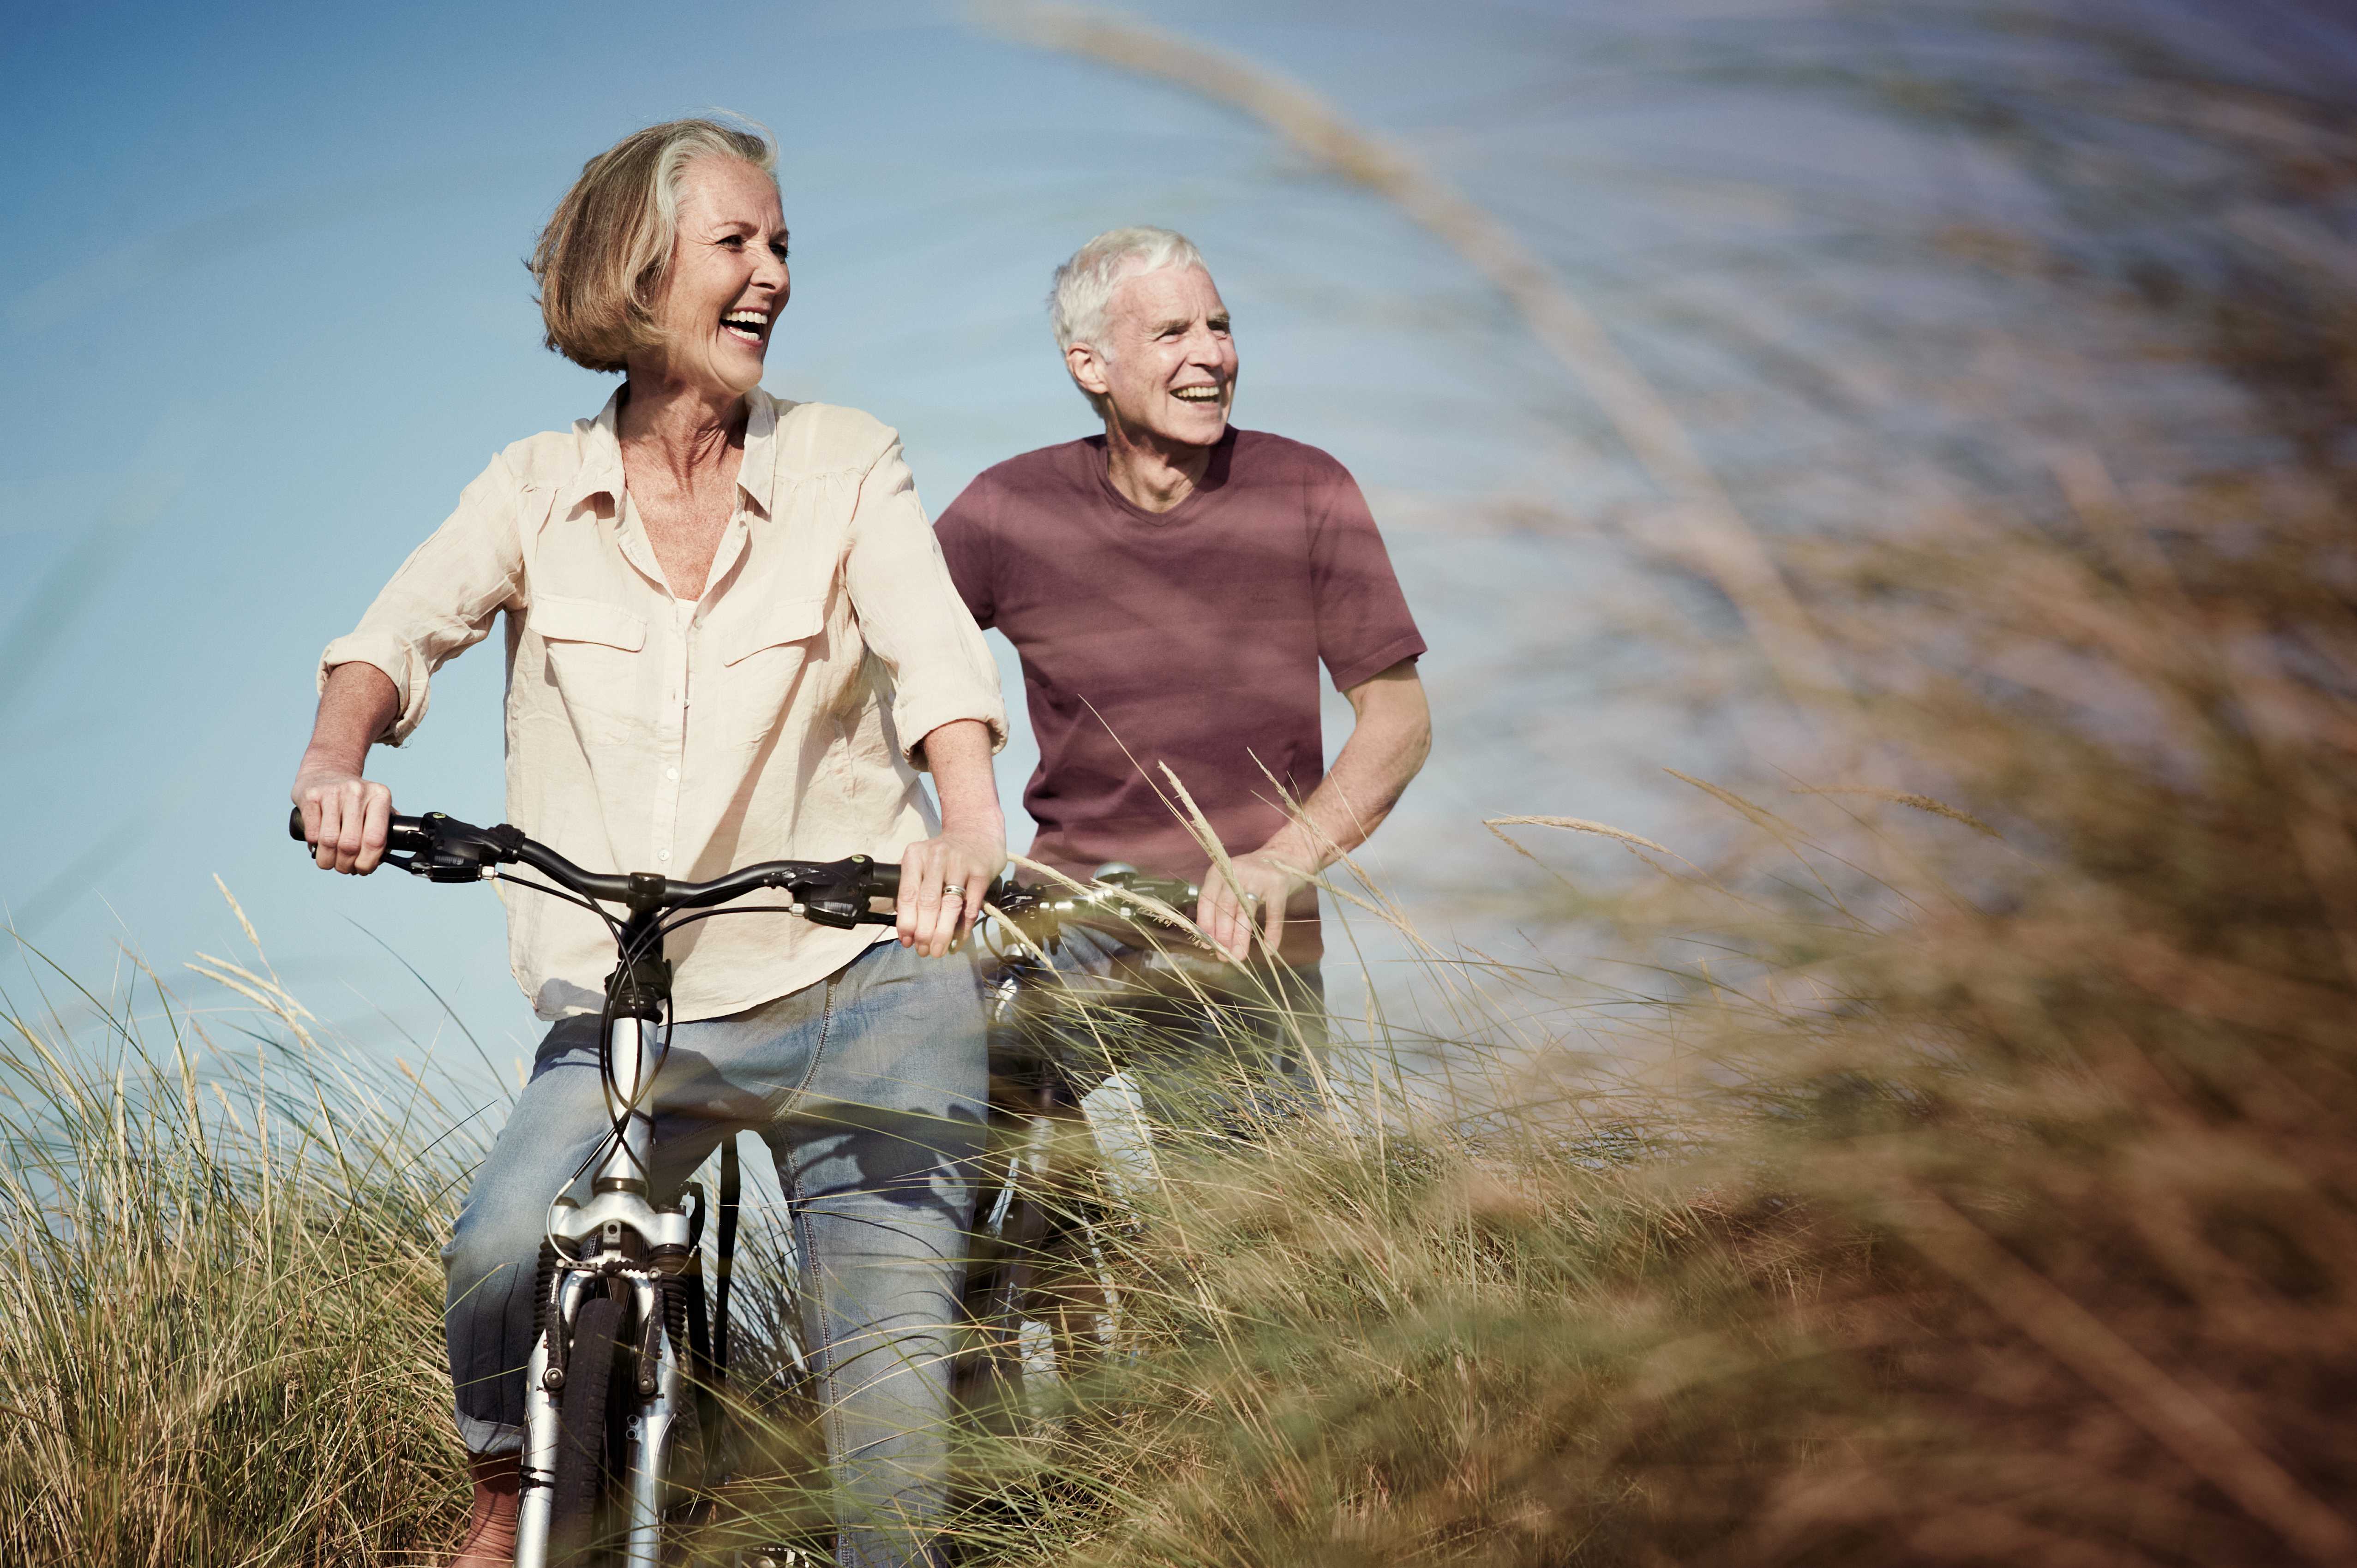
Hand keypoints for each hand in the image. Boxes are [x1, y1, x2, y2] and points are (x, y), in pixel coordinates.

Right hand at [292, 763, 393, 874]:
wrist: (327, 769)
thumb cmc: (354, 798)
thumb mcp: (376, 805)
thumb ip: (384, 828)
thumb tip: (383, 858)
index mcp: (380, 796)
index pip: (375, 840)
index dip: (368, 862)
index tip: (363, 869)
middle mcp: (357, 792)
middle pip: (350, 844)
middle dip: (346, 865)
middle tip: (345, 868)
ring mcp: (333, 792)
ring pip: (329, 841)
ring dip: (328, 860)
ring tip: (330, 862)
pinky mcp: (310, 796)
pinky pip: (312, 833)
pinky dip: (314, 847)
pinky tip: (318, 848)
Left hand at [895, 825, 1004, 957]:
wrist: (976, 833)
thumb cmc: (945, 857)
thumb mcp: (922, 864)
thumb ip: (913, 891)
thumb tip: (907, 932)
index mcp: (915, 856)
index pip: (907, 894)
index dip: (906, 922)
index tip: (906, 941)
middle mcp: (937, 857)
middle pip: (928, 902)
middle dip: (924, 932)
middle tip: (924, 951)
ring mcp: (961, 863)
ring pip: (950, 905)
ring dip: (943, 933)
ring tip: (938, 950)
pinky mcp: (981, 872)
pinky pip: (971, 906)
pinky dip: (964, 927)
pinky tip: (959, 939)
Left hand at [1198, 850, 1307, 961]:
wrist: (1287, 855)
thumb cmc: (1254, 874)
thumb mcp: (1232, 881)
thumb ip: (1221, 903)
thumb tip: (1210, 938)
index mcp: (1220, 871)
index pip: (1207, 899)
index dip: (1206, 924)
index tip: (1207, 945)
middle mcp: (1237, 872)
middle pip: (1225, 908)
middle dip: (1223, 935)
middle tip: (1224, 956)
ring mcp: (1259, 878)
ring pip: (1246, 912)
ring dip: (1241, 937)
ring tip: (1239, 956)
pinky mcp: (1279, 885)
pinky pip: (1274, 915)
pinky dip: (1272, 934)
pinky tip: (1269, 949)